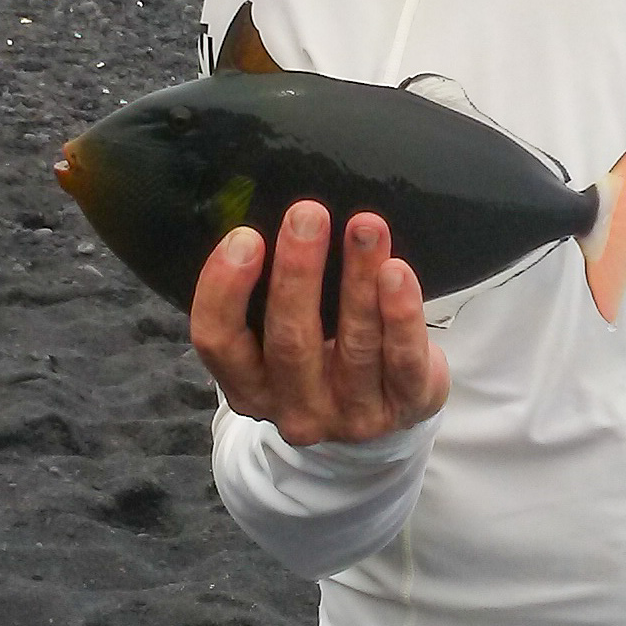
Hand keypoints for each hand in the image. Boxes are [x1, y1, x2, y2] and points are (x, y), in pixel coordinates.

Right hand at [190, 200, 450, 447]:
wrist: (383, 416)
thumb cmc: (320, 354)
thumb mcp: (277, 338)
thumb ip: (265, 291)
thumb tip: (271, 209)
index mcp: (250, 386)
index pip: (219, 342)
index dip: (225, 290)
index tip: (245, 236)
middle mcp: (295, 407)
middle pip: (289, 340)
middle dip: (299, 271)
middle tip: (307, 214)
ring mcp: (352, 414)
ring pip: (356, 343)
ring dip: (358, 277)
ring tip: (365, 225)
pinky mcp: (406, 405)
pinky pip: (405, 361)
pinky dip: (401, 313)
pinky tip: (398, 271)